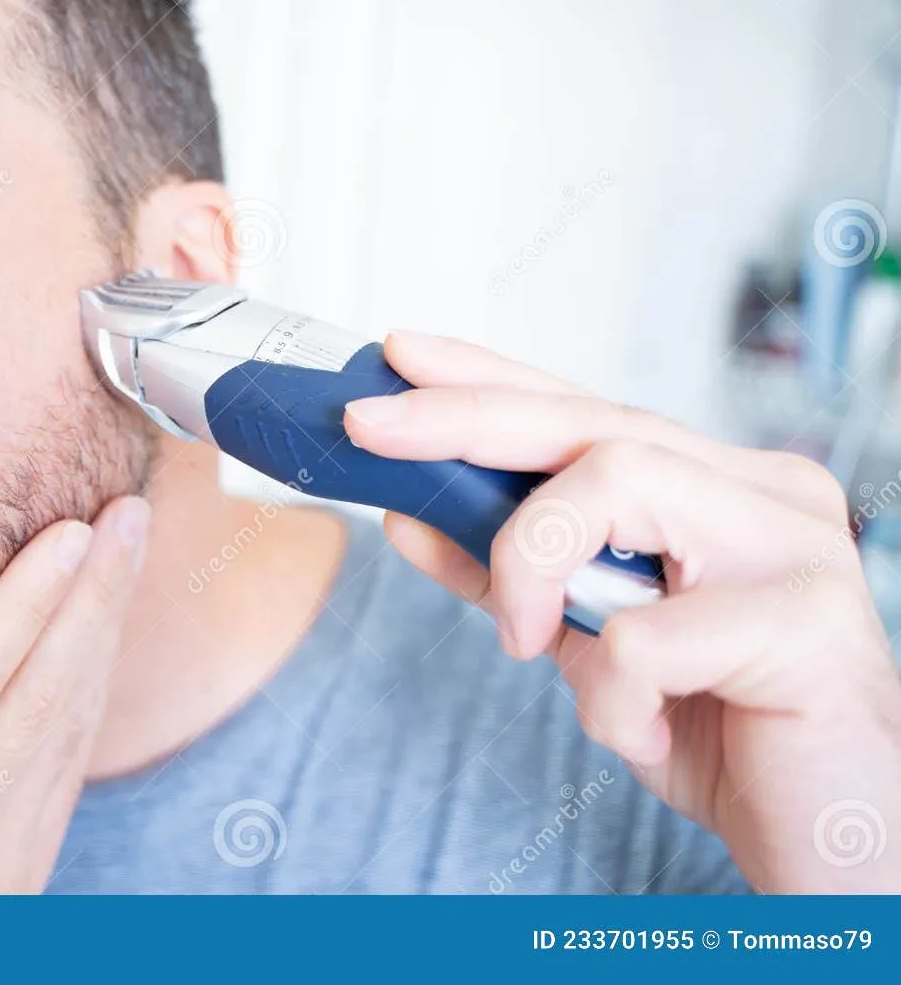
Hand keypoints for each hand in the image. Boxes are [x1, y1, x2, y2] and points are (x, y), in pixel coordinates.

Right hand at [0, 495, 150, 892]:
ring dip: (108, 626)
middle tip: (126, 510)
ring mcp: (3, 851)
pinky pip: (76, 754)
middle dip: (91, 594)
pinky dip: (97, 679)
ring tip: (130, 542)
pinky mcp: (34, 857)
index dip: (22, 607)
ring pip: (72, 720)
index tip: (64, 532)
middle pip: (39, 694)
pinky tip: (109, 619)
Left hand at [343, 331, 900, 892]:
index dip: (484, 380)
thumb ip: (515, 576)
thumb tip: (410, 512)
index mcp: (718, 486)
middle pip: (590, 423)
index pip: (584, 409)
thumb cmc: (722, 732)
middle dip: (461, 421)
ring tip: (530, 641)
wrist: (833, 844)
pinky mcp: (808, 622)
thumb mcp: (591, 646)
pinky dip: (611, 696)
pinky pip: (646, 634)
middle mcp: (764, 492)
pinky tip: (642, 729)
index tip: (397, 357)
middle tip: (370, 428)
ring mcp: (796, 546)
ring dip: (534, 566)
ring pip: (614, 481)